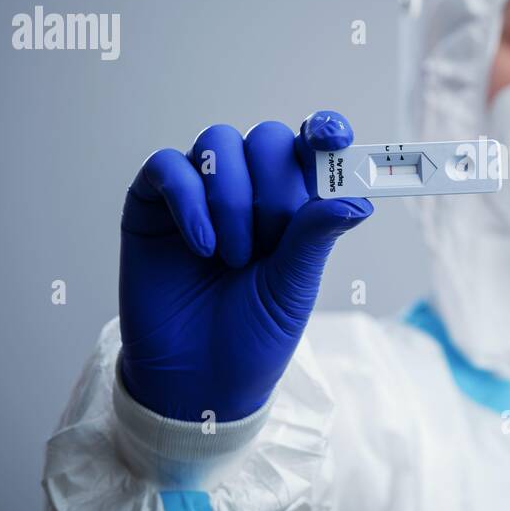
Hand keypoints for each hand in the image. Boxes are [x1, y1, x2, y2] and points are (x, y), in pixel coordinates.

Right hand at [117, 111, 371, 420]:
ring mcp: (199, 191)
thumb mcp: (294, 287)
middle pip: (267, 138)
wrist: (197, 379)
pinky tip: (203, 247)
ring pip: (219, 143)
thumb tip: (358, 199)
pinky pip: (169, 167)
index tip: (334, 136)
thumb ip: (316, 237)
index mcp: (293, 202)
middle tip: (271, 242)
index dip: (325, 131)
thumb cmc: (253, 333)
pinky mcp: (151, 203)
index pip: (311, 145)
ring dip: (233, 198)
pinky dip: (189, 200)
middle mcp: (248, 187)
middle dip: (276, 186)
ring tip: (235, 258)